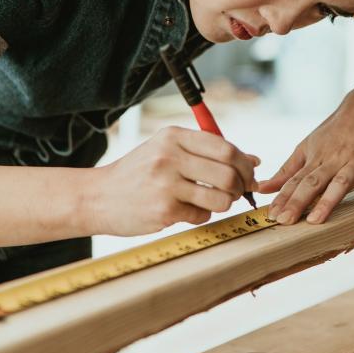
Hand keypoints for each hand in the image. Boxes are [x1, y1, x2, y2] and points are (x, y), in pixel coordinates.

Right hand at [91, 126, 259, 235]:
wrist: (99, 196)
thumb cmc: (140, 172)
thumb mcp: (167, 149)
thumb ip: (208, 151)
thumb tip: (253, 161)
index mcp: (173, 136)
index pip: (224, 147)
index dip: (244, 163)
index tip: (249, 173)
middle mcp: (169, 156)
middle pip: (228, 173)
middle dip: (241, 186)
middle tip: (240, 192)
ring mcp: (166, 184)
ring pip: (221, 197)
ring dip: (226, 203)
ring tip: (215, 201)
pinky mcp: (164, 211)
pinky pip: (203, 216)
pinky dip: (203, 215)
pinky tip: (188, 211)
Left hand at [257, 82, 353, 239]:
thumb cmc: (336, 129)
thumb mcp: (308, 145)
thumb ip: (287, 170)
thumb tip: (262, 188)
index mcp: (315, 157)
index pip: (295, 180)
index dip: (283, 197)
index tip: (270, 216)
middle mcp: (333, 159)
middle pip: (312, 181)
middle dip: (297, 201)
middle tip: (283, 220)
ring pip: (340, 183)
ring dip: (327, 201)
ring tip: (315, 221)